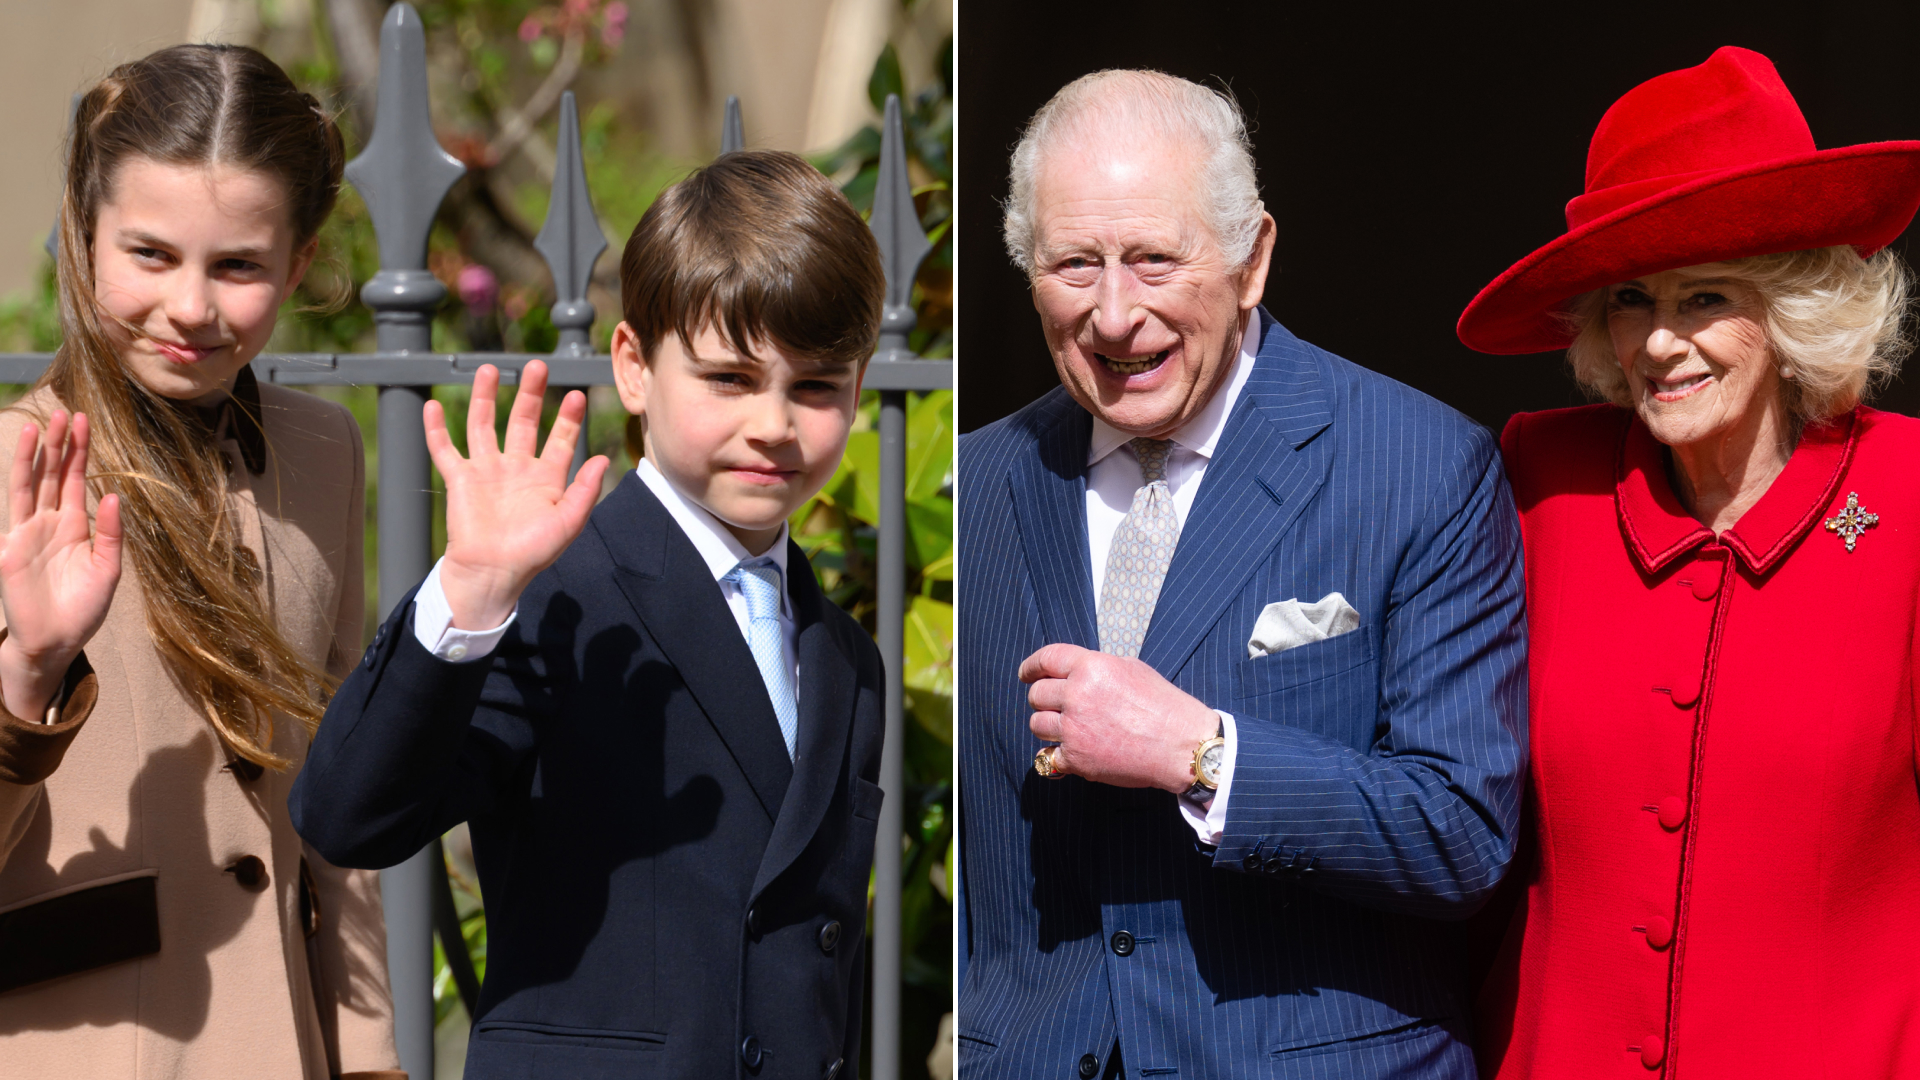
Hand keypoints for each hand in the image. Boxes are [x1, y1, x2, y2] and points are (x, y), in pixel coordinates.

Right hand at [0, 411, 121, 720]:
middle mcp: (49, 524)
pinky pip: (16, 511)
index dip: (80, 453)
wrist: (55, 642)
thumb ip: (111, 534)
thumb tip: (114, 495)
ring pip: (32, 485)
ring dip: (36, 456)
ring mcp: (27, 533)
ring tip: (41, 425)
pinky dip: (22, 486)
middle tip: (66, 411)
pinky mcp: (12, 547)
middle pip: (54, 475)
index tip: (85, 422)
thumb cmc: (83, 610)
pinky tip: (29, 464)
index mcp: (75, 527)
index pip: (76, 481)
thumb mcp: (108, 570)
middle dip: (60, 445)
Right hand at [427, 361, 609, 629]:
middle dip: (531, 395)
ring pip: (484, 425)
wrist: (493, 573)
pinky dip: (435, 429)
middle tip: (537, 366)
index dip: (569, 418)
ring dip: (486, 398)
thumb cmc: (532, 553)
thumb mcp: (567, 523)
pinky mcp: (460, 480)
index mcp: (545, 478)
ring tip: (490, 370)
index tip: (577, 395)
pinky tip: (431, 405)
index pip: (560, 439)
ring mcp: (486, 471)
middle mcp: (516, 468)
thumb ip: (585, 491)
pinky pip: (445, 449)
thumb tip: (602, 459)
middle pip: (523, 421)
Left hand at [1020, 643, 1219, 792]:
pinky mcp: (1076, 759)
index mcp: (1090, 668)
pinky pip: (1048, 756)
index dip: (1031, 666)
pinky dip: (1058, 756)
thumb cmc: (1162, 705)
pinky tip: (1074, 751)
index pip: (1045, 659)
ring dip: (1048, 726)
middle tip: (1057, 706)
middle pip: (1036, 694)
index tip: (1025, 674)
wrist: (1181, 745)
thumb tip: (1070, 672)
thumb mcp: (1130, 669)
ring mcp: (1074, 729)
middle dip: (1043, 699)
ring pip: (1037, 724)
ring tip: (1070, 728)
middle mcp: (1077, 695)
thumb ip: (1095, 668)